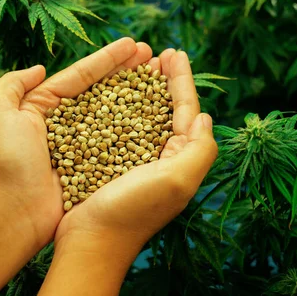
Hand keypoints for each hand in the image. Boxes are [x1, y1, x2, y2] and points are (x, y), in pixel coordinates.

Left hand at [0, 38, 152, 245]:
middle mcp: (66, 123)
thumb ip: (13, 82)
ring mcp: (83, 145)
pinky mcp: (95, 166)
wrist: (12, 210)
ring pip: (115, 114)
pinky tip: (157, 116)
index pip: (82, 75)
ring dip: (138, 95)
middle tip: (153, 56)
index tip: (134, 44)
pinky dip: (137, 128)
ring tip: (160, 78)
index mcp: (43, 105)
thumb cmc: (3, 160)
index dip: (109, 59)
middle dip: (128, 71)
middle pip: (103, 90)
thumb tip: (39, 68)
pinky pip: (119, 143)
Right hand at [54, 49, 217, 252]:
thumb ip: (200, 149)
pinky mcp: (116, 165)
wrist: (91, 242)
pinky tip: (115, 95)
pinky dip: (125, 108)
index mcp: (183, 160)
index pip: (188, 111)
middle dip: (168, 82)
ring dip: (147, 91)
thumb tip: (205, 117)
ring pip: (148, 117)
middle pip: (171, 111)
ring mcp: (141, 163)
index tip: (175, 52)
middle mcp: (166, 160)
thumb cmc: (132, 211)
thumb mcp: (177, 180)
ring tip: (141, 67)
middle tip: (161, 54)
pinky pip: (125, 129)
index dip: (183, 80)